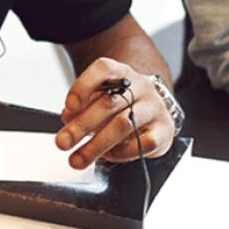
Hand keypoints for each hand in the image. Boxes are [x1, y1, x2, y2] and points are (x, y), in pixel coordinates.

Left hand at [56, 57, 176, 165]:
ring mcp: (154, 107)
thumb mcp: (99, 99)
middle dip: (82, 125)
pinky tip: (108, 155)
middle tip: (63, 142)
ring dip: (96, 145)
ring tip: (78, 159)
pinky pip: (142, 144)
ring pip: (123, 125)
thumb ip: (82, 106)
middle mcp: (140, 86)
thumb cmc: (122, 105)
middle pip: (109, 103)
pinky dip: (121, 153)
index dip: (84, 85)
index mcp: (121, 73)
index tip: (69, 106)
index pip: (103, 69)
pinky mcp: (165, 129)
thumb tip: (68, 118)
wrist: (153, 111)